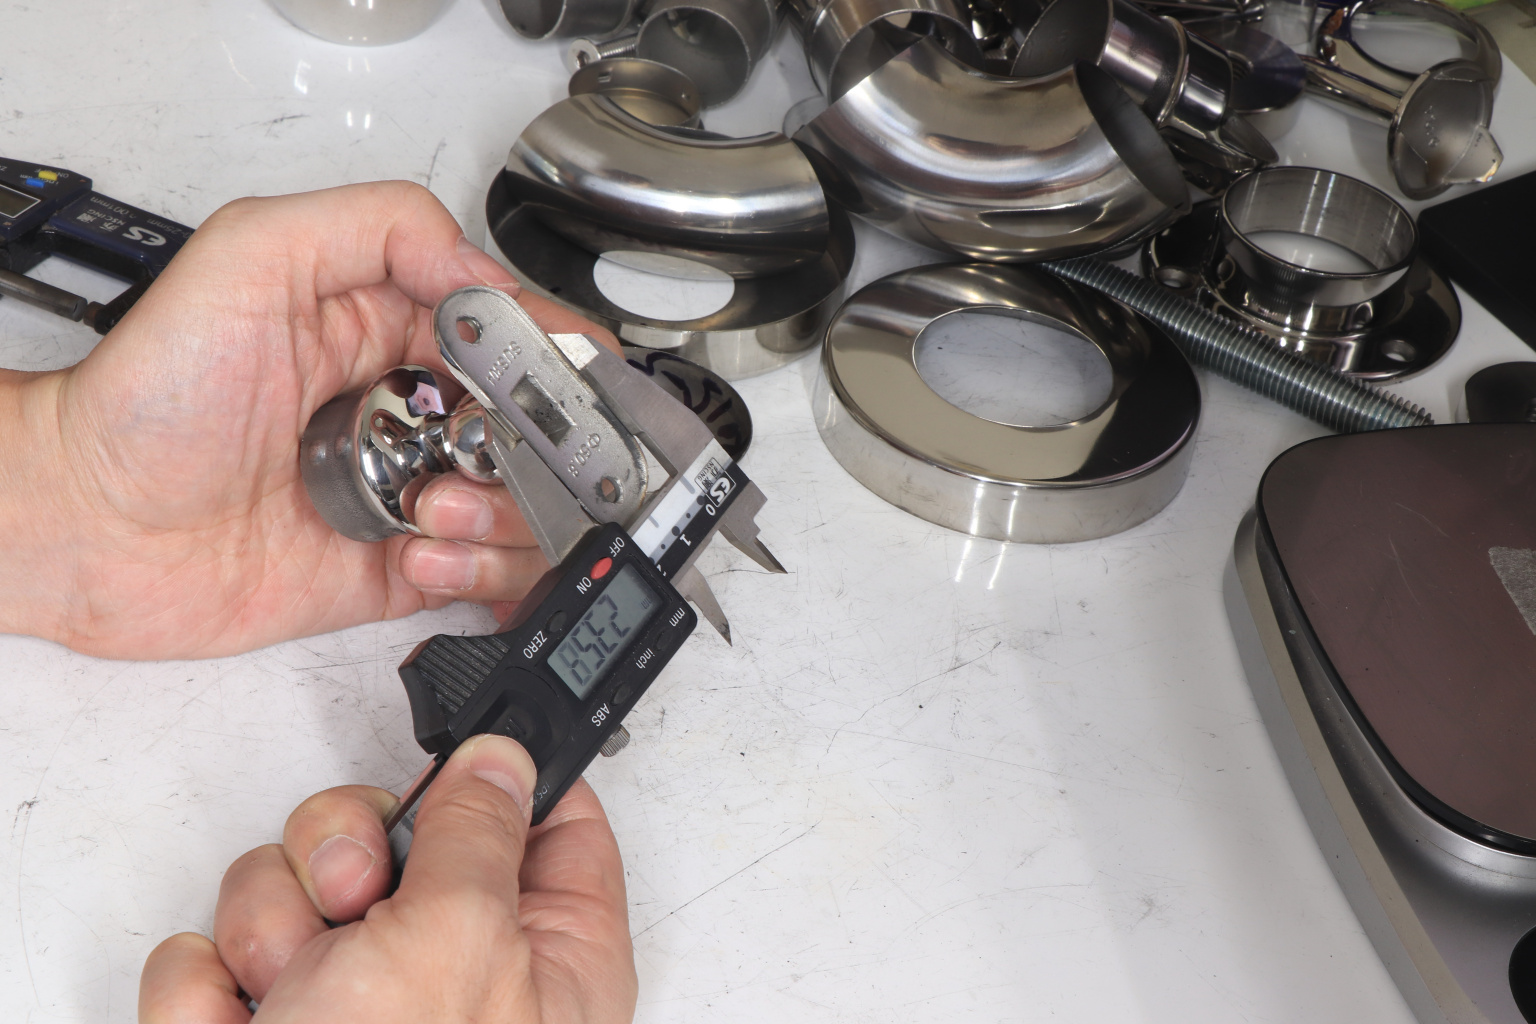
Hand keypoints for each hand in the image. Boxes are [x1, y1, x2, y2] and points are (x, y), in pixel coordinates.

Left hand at [0, 181, 619, 657]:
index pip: (511, 332)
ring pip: (525, 506)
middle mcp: (408, 408)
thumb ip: (376, 228)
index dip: (552, 356)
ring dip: (502, 514)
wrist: (85, 524)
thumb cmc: (147, 397)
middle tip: (487, 455)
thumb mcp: (250, 256)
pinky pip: (484, 577)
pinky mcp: (398, 564)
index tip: (566, 381)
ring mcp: (408, 489)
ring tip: (428, 510)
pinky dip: (477, 574)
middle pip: (536, 424)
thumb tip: (483, 272)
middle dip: (536, 446)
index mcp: (388, 325)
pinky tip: (420, 555)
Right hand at [139, 735, 636, 1022]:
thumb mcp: (463, 944)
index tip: (456, 750)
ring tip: (295, 998)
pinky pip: (216, 954)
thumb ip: (480, 832)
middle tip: (359, 909)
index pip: (549, 819)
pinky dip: (211, 996)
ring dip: (275, 933)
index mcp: (547, 952)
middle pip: (398, 833)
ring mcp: (351, 1004)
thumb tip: (503, 759)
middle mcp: (453, 971)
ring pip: (293, 887)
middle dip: (346, 858)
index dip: (498, 773)